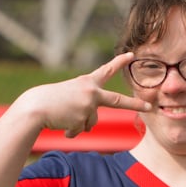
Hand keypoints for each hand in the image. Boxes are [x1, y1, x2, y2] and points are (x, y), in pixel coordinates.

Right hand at [17, 53, 150, 137]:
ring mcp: (89, 106)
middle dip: (136, 105)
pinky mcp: (83, 119)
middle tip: (149, 107)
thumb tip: (89, 126)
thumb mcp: (69, 97)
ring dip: (78, 124)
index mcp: (86, 82)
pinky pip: (80, 130)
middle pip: (118, 101)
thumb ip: (84, 106)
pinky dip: (70, 131)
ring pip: (91, 123)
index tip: (132, 55)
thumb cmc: (48, 101)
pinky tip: (61, 123)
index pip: (106, 70)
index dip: (119, 62)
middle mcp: (91, 92)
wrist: (35, 107)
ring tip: (63, 116)